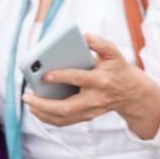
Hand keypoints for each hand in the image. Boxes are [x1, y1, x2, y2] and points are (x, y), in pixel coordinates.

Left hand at [23, 33, 159, 140]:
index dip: (62, 77)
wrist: (132, 93)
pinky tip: (36, 110)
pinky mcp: (87, 117)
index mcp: (101, 80)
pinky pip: (65, 122)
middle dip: (44, 104)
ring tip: (28, 102)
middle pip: (68, 107)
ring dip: (43, 113)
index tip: (45, 74)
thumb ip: (101, 43)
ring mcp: (91, 111)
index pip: (80, 79)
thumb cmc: (117, 69)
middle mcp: (95, 98)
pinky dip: (49, 118)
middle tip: (26, 96)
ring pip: (65, 118)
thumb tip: (85, 36)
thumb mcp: (114, 54)